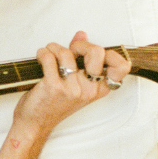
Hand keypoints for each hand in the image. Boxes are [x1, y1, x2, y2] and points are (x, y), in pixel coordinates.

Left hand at [12, 31, 130, 137]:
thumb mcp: (75, 84)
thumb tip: (82, 35)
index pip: (122, 67)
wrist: (35, 123)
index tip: (95, 53)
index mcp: (99, 89)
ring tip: (49, 54)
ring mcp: (72, 89)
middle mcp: (88, 89)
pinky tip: (41, 58)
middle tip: (70, 51)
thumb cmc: (54, 103)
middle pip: (97, 51)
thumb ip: (81, 58)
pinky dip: (42, 53)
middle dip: (80, 45)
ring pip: (67, 52)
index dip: (111, 54)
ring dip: (54, 48)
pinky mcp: (53, 87)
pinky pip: (49, 57)